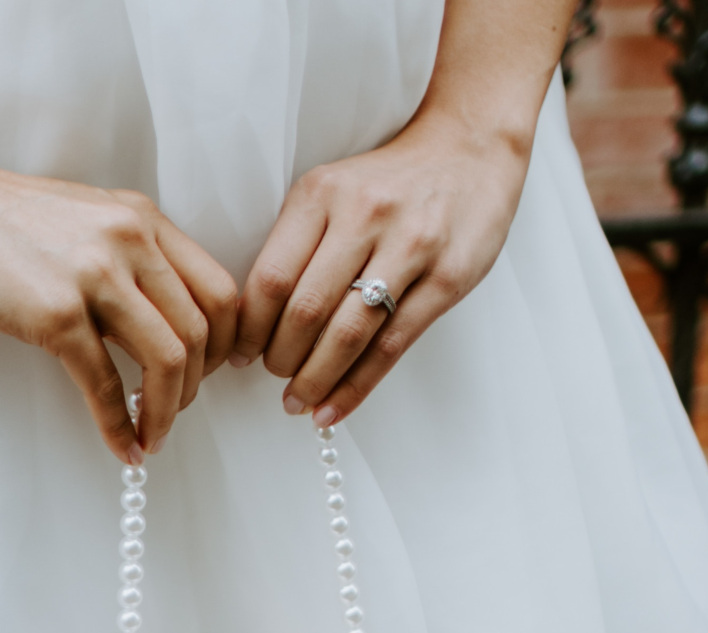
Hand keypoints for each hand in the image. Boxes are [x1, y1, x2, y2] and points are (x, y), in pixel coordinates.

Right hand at [0, 158, 237, 462]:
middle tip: (175, 411)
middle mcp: (130, 242)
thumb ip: (130, 257)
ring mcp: (94, 276)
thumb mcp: (87, 218)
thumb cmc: (1, 217)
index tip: (211, 374)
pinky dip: (119, 425)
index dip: (225, 345)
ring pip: (169, 360)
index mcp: (144, 220)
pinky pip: (104, 384)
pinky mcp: (54, 313)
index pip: (220, 291)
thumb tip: (158, 319)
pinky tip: (122, 444)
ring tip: (153, 434)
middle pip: (202, 331)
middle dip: (197, 386)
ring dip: (168, 411)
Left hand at [230, 114, 531, 426]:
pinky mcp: (448, 277)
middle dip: (280, 360)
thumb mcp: (331, 192)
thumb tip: (251, 320)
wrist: (469, 149)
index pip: (270, 278)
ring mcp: (410, 246)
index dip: (248, 329)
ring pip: (347, 334)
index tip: (238, 355)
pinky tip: (333, 409)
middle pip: (305, 310)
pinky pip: (391, 345)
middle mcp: (363, 216)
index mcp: (321, 194)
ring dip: (315, 380)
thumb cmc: (387, 183)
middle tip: (274, 378)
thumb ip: (295, 244)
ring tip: (298, 402)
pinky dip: (356, 386)